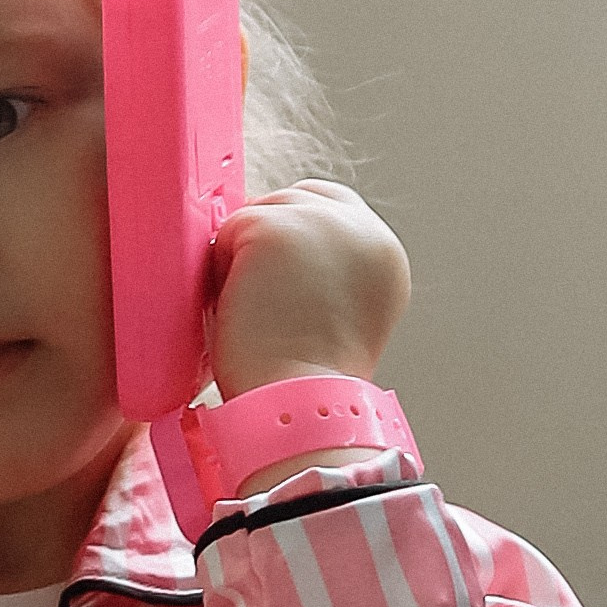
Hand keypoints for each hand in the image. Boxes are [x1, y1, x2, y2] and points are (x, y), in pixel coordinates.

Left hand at [207, 180, 410, 421]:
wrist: (299, 406)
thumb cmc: (302, 383)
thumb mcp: (339, 318)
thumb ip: (328, 274)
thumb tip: (281, 254)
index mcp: (385, 257)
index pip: (334, 209)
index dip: (295, 235)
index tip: (274, 274)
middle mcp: (364, 230)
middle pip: (294, 200)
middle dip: (266, 240)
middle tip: (255, 297)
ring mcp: (322, 223)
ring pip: (261, 212)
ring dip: (244, 256)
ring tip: (252, 310)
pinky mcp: (277, 226)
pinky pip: (229, 228)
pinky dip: (221, 268)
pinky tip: (238, 307)